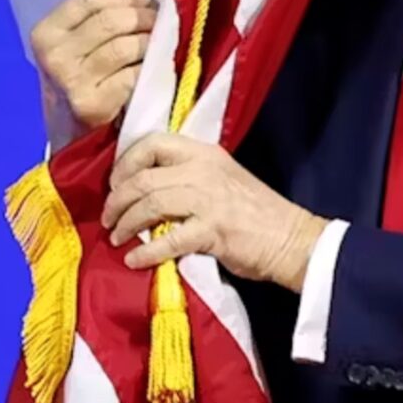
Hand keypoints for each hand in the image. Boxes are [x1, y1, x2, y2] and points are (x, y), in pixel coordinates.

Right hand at [27, 0, 155, 129]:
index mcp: (44, 33)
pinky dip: (148, 68)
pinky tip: (152, 68)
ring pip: (125, 46)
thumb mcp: (72, 45)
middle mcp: (54, 55)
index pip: (89, 1)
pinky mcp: (93, 104)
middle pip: (110, 21)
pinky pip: (133, 74)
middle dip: (143, 17)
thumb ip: (96, 18)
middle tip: (159, 21)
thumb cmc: (77, 80)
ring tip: (158, 43)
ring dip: (149, 42)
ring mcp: (72, 81)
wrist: (70, 132)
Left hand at [104, 133, 326, 290]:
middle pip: (144, 177)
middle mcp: (203, 169)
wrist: (294, 240)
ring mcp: (208, 199)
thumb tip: (144, 193)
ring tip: (117, 238)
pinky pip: (167, 239)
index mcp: (204, 153)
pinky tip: (135, 259)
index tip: (115, 184)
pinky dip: (146, 251)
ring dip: (126, 223)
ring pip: (150, 203)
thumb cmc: (256, 213)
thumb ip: (187, 178)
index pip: (153, 143)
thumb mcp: (221, 180)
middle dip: (117, 199)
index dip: (126, 163)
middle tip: (108, 218)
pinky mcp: (213, 230)